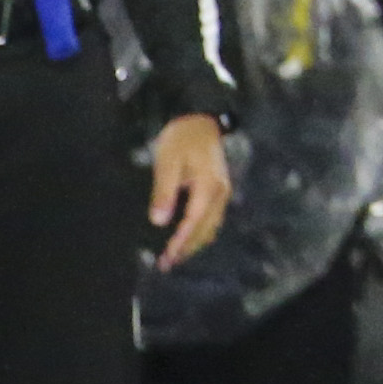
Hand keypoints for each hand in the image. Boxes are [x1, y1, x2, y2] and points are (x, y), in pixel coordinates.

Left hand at [149, 114, 232, 270]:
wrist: (200, 119)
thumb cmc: (181, 138)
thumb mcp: (167, 162)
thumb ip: (164, 192)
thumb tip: (160, 221)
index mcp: (208, 187)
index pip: (193, 222)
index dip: (180, 241)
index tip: (167, 257)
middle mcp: (220, 193)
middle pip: (205, 229)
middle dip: (187, 248)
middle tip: (166, 264)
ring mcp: (222, 191)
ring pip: (211, 226)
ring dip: (194, 242)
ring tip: (175, 256)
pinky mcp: (219, 189)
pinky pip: (212, 218)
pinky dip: (200, 232)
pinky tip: (188, 236)